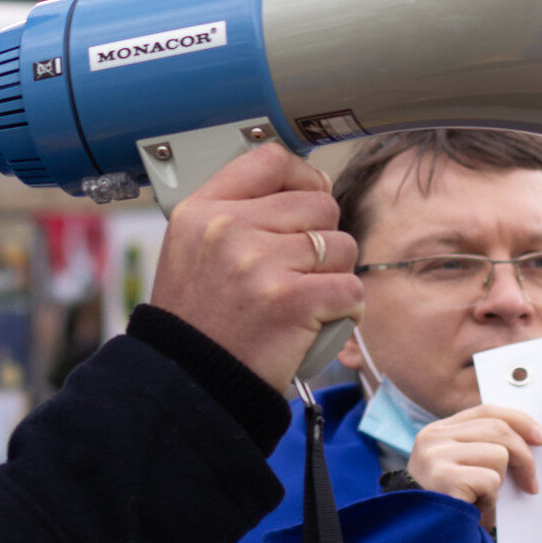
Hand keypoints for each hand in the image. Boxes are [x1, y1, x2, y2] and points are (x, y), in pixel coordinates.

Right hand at [147, 144, 362, 392]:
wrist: (190, 382)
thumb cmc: (198, 320)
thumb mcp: (193, 249)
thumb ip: (236, 214)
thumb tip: (307, 186)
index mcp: (202, 211)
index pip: (271, 161)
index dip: (302, 178)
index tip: (307, 199)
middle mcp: (228, 230)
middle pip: (319, 204)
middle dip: (322, 237)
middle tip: (298, 271)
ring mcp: (260, 264)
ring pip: (342, 246)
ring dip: (335, 275)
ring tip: (303, 298)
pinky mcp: (292, 301)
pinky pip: (350, 289)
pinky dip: (344, 310)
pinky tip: (316, 321)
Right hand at [405, 404, 541, 531]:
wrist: (421, 539)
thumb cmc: (450, 505)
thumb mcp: (465, 469)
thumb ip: (485, 448)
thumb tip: (532, 440)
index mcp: (439, 431)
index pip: (486, 411)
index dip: (519, 420)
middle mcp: (433, 437)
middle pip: (498, 429)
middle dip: (525, 457)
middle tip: (531, 484)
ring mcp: (436, 455)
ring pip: (498, 454)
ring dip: (499, 483)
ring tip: (481, 498)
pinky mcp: (443, 476)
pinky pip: (490, 480)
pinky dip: (490, 498)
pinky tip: (473, 507)